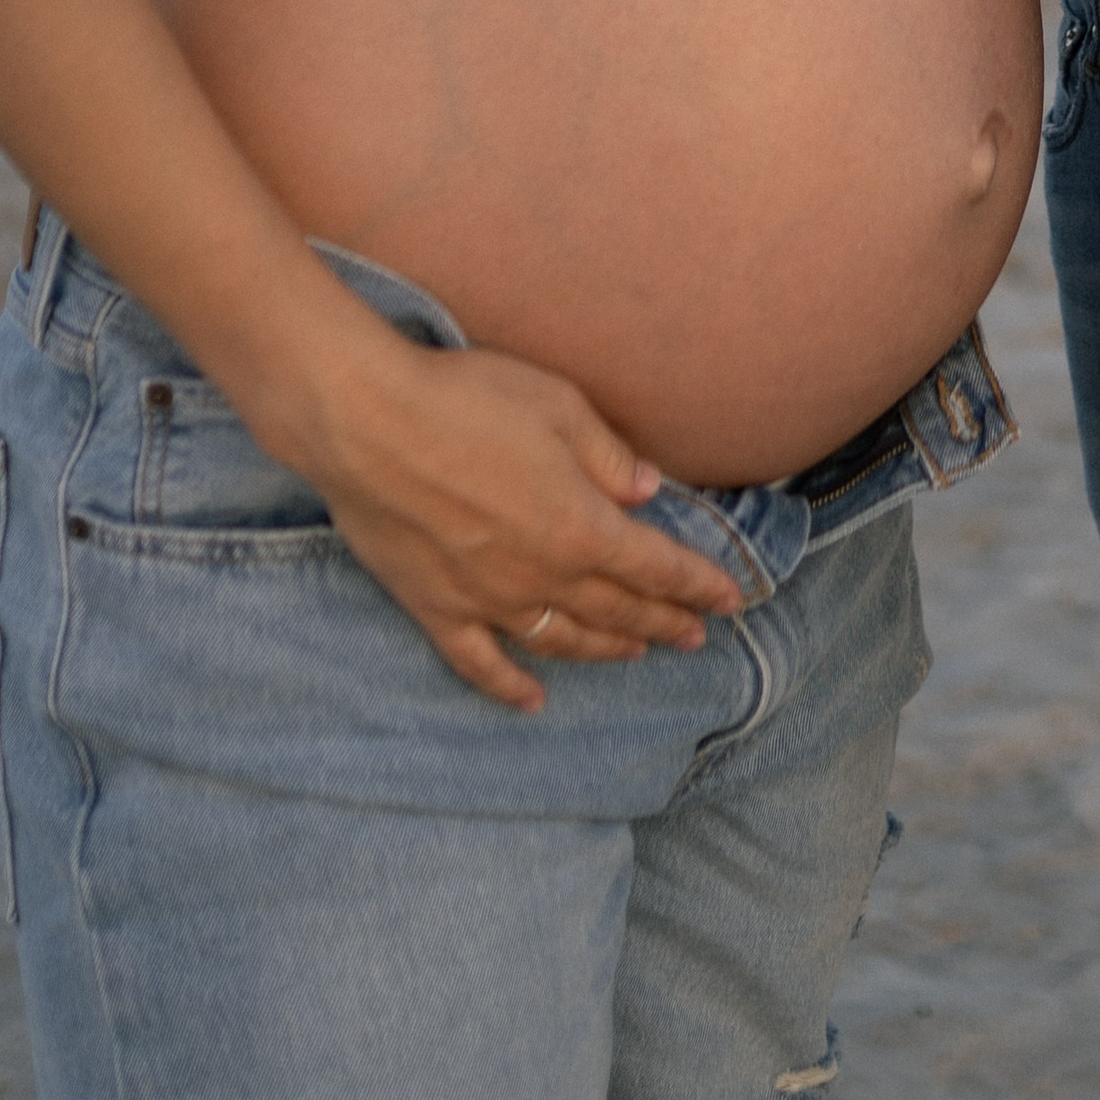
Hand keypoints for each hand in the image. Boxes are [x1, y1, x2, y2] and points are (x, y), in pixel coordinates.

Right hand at [301, 328, 746, 711]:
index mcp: (580, 524)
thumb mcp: (557, 405)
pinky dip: (511, 687)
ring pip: (562, 640)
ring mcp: (488, 600)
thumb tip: (650, 491)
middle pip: (618, 610)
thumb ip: (608, 455)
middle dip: (665, 622)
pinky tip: (533, 702)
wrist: (367, 423)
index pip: (657, 567)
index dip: (699, 584)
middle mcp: (542, 575)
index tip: (732, 598)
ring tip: (638, 653)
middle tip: (698, 634)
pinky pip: (482, 663)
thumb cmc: (466, 398)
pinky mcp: (436, 609)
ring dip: (607, 649)